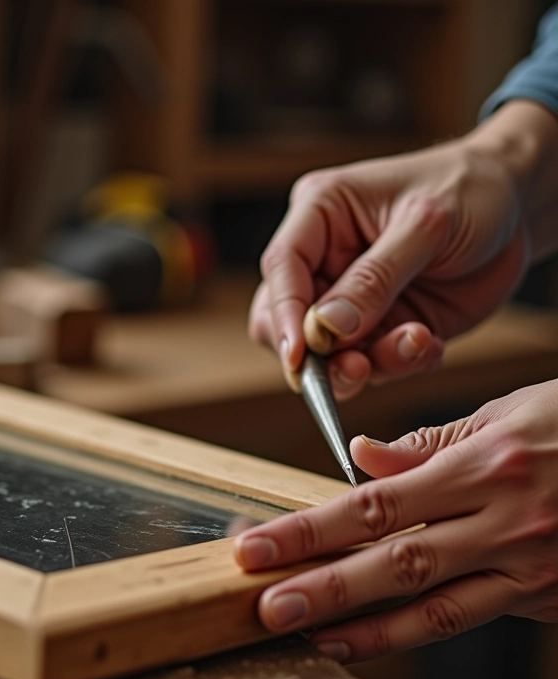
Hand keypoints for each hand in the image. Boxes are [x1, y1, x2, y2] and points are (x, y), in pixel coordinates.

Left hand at [233, 380, 557, 662]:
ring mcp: (531, 566)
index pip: (374, 504)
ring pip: (434, 608)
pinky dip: (418, 631)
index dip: (309, 529)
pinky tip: (375, 638)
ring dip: (365, 628)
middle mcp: (504, 522)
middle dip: (322, 589)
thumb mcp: (508, 413)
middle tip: (263, 606)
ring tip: (311, 637)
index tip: (258, 545)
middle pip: (394, 563)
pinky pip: (474, 618)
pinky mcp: (549, 597)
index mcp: (484, 467)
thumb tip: (359, 457)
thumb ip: (429, 444)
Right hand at [250, 100, 557, 399]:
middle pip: (287, 319)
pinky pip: (371, 363)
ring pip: (326, 352)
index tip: (299, 356)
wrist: (517, 208)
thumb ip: (375, 278)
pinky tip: (428, 343)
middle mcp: (325, 259)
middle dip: (317, 353)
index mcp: (320, 214)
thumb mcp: (427, 225)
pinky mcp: (378, 326)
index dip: (284, 314)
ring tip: (414, 345)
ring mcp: (350, 298)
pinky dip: (397, 364)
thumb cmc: (470, 189)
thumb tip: (325, 328)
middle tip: (355, 368)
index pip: (282, 268)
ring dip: (365, 365)